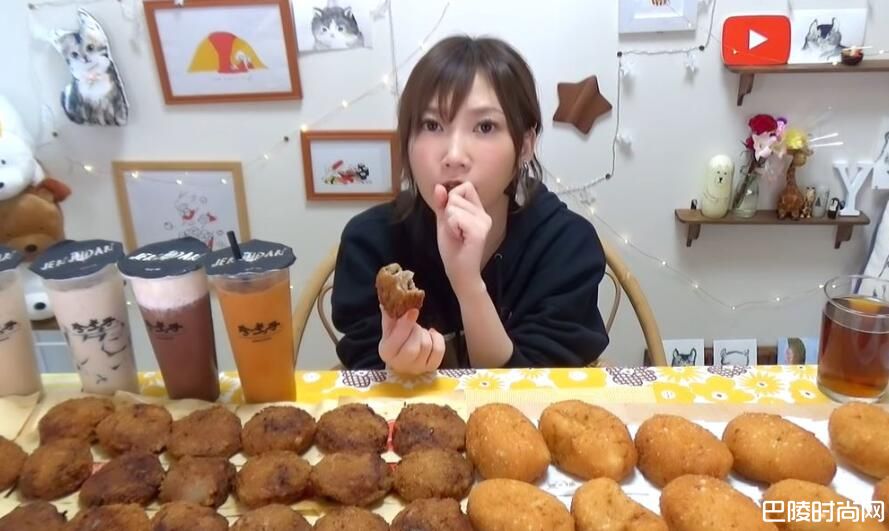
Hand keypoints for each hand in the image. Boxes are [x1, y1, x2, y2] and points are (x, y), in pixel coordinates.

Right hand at [378, 307, 444, 374]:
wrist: (404, 358)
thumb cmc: (395, 341)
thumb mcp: (389, 329)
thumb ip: (389, 316)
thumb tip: (387, 301)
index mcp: (387, 352)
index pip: (397, 341)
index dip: (406, 325)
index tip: (413, 311)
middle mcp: (401, 363)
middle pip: (413, 347)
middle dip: (416, 331)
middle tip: (415, 325)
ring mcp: (418, 367)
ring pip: (427, 346)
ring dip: (425, 333)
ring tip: (420, 332)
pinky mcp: (432, 366)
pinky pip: (439, 349)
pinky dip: (437, 338)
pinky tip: (431, 334)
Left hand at [431, 182, 490, 296]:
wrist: (459, 273)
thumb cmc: (453, 249)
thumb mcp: (444, 222)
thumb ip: (442, 204)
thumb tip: (439, 186)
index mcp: (478, 211)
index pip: (466, 187)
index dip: (452, 197)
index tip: (452, 217)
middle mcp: (484, 215)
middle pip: (457, 194)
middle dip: (448, 211)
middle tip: (454, 230)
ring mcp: (483, 223)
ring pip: (454, 206)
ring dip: (449, 221)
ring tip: (457, 235)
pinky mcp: (479, 232)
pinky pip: (456, 217)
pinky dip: (451, 227)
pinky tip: (458, 238)